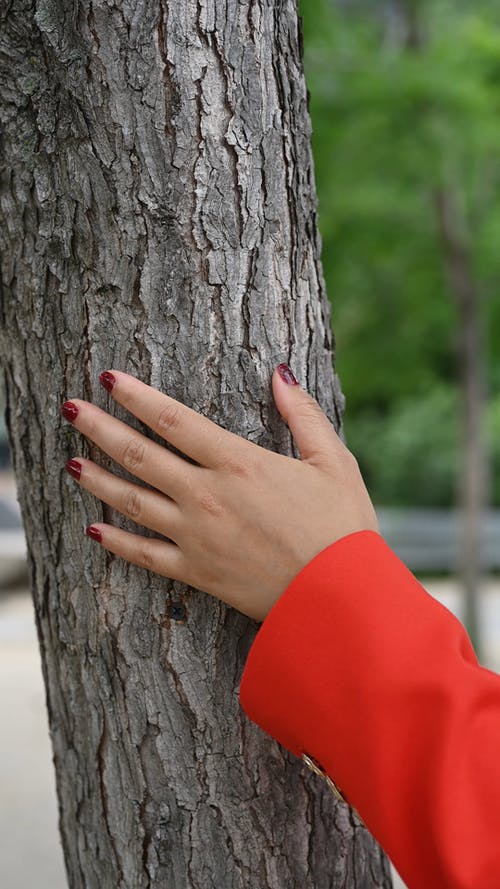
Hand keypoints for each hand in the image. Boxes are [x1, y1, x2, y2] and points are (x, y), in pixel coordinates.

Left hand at [61, 365, 378, 621]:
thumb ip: (302, 414)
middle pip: (140, 455)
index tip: (110, 378)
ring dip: (98, 479)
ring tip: (69, 462)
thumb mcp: (333, 461)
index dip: (138, 397)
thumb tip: (280, 373)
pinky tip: (94, 528)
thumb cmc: (343, 528)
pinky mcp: (196, 572)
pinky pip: (145, 554)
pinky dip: (116, 541)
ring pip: (133, 501)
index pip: (174, 420)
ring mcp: (196, 536)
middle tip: (71, 408)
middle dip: (100, 428)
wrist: (339, 599)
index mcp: (238, 463)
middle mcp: (207, 495)